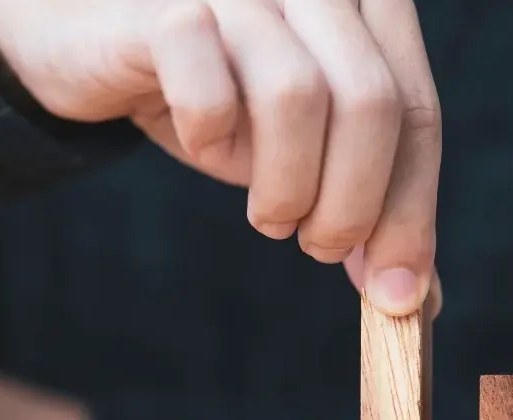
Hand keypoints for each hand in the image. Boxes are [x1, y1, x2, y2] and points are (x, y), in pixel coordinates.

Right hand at [0, 0, 441, 316]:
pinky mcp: (169, 8)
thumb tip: (411, 298)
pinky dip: (212, 141)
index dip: (412, 209)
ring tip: (270, 217)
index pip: (417, 111)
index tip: (398, 290)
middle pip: (373, 103)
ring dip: (288, 186)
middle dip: (356, 205)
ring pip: (299, 97)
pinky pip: (209, 94)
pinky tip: (204, 144)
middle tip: (321, 249)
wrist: (95, 45)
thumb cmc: (216, 93)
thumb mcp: (303, 147)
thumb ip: (364, 201)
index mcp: (368, 3)